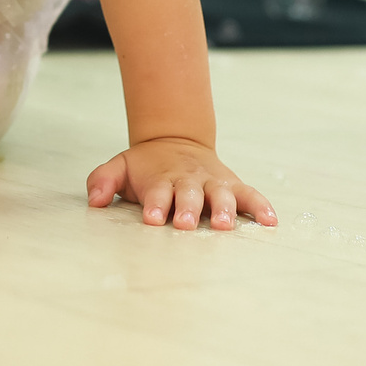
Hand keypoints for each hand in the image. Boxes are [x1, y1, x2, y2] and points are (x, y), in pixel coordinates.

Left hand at [86, 137, 275, 229]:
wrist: (175, 140)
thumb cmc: (146, 166)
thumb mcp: (120, 166)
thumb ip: (103, 180)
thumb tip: (94, 200)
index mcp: (162, 179)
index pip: (158, 193)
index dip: (156, 205)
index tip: (153, 218)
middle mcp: (189, 181)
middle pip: (189, 195)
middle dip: (188, 209)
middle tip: (186, 224)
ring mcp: (212, 183)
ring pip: (220, 195)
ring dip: (223, 209)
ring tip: (224, 225)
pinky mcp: (232, 186)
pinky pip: (249, 195)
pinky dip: (261, 207)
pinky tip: (270, 222)